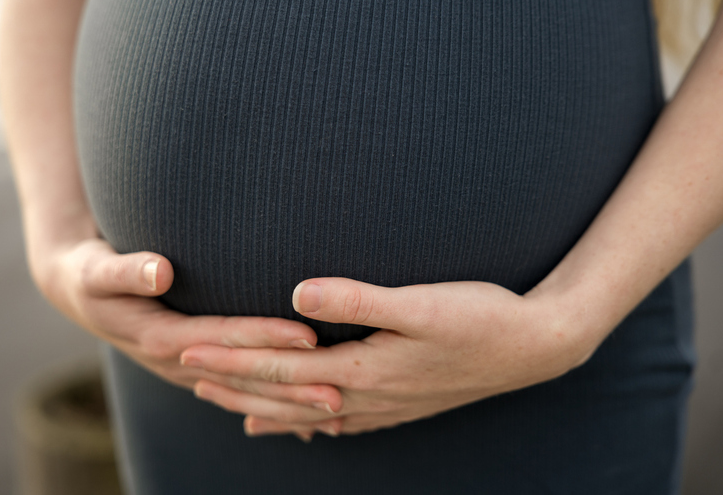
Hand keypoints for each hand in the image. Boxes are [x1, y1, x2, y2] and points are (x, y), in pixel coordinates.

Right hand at [33, 238, 343, 425]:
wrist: (78, 294)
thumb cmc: (90, 275)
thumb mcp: (99, 270)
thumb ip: (128, 270)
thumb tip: (161, 271)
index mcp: (160, 338)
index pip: (222, 337)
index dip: (264, 337)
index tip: (307, 337)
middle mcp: (178, 363)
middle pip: (240, 377)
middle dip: (287, 386)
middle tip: (335, 393)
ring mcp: (187, 371)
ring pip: (244, 392)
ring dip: (285, 405)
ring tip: (332, 414)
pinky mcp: (195, 369)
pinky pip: (238, 391)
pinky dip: (269, 407)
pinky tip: (305, 424)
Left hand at [180, 277, 602, 436]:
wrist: (535, 346)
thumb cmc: (481, 317)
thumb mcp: (421, 304)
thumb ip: (356, 300)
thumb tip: (296, 294)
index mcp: (364, 370)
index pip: (280, 370)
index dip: (231, 362)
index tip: (187, 355)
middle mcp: (368, 395)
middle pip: (285, 396)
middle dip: (234, 387)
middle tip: (188, 380)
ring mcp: (386, 404)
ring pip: (309, 413)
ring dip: (265, 408)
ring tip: (230, 409)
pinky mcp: (402, 401)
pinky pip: (342, 419)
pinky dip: (311, 422)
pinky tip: (305, 426)